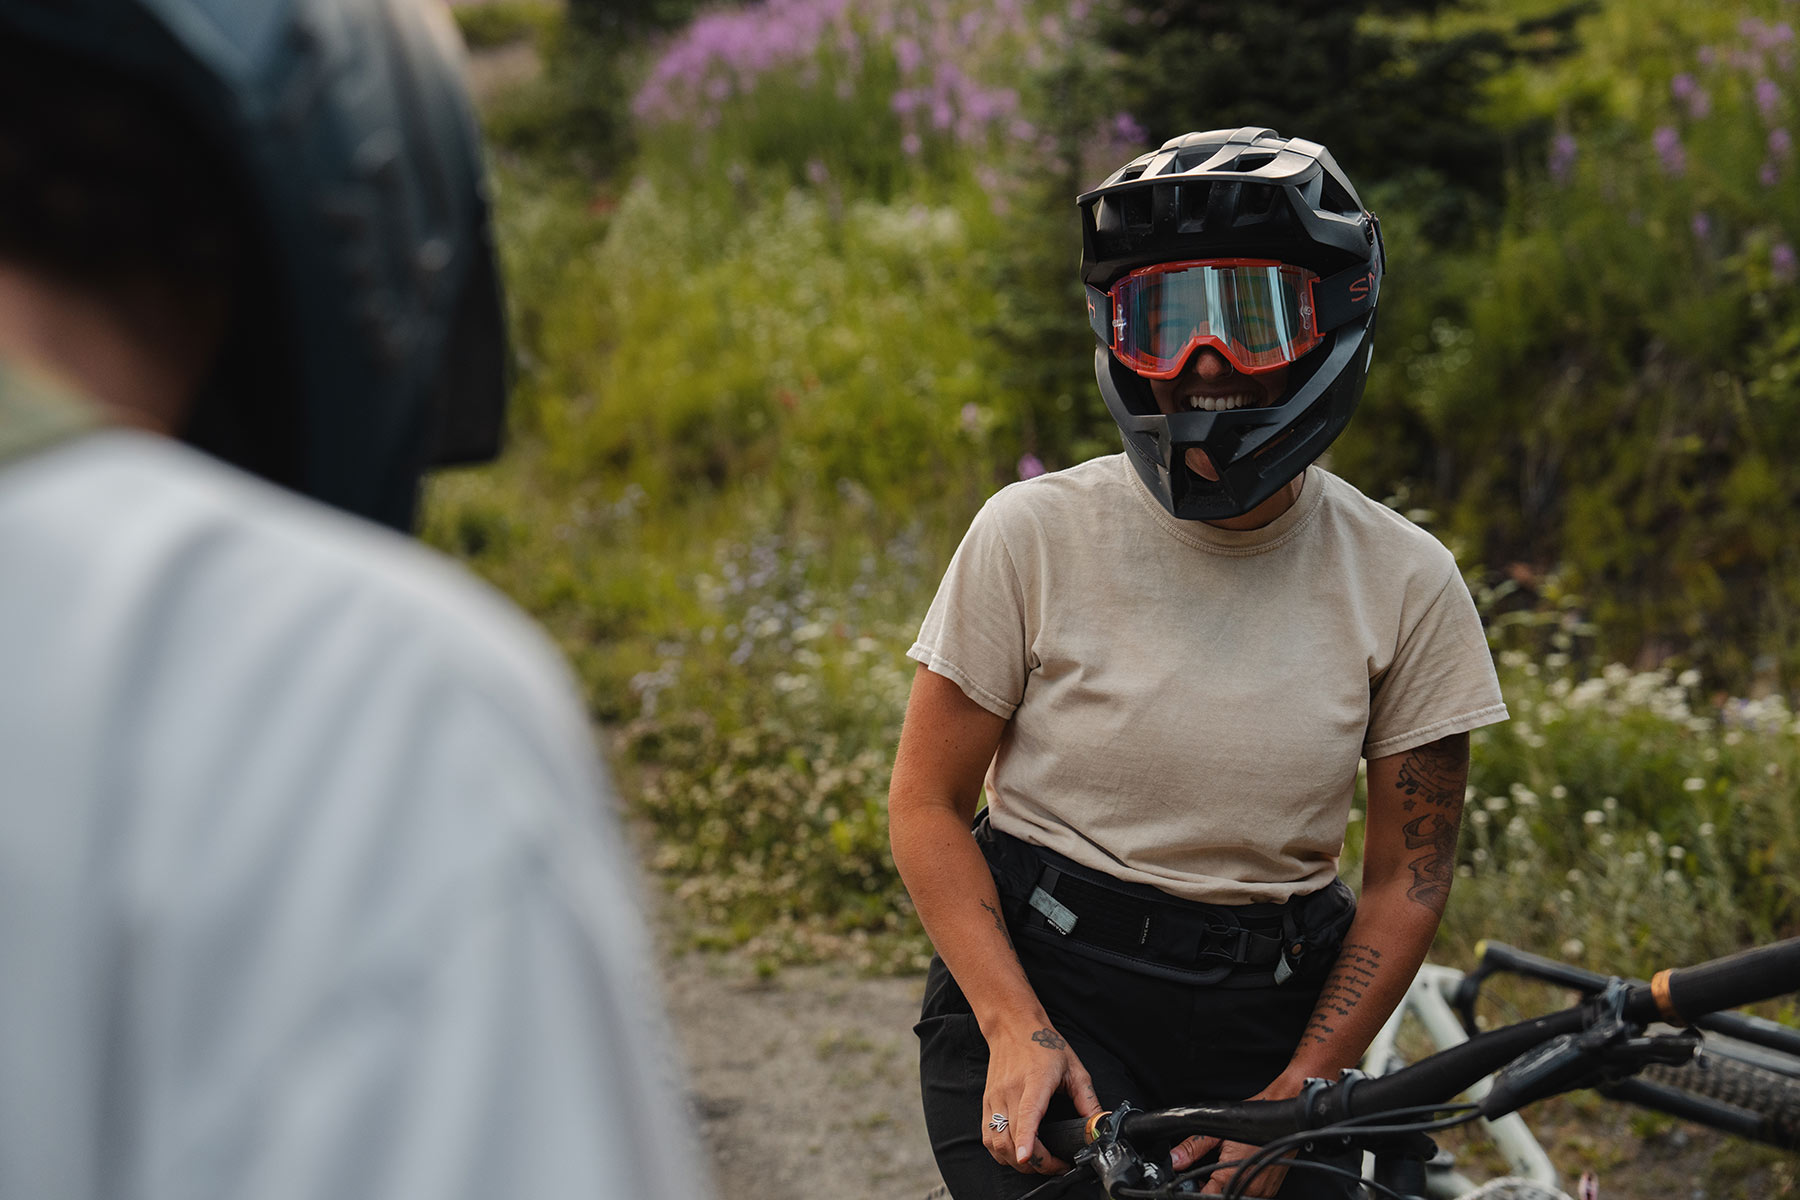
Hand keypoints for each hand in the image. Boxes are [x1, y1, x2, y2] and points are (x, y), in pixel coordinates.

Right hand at [981, 1021, 1101, 1174]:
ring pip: (998, 1143)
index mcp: (1034, 1081)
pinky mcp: (987, 1103)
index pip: (1027, 1114)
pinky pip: (989, 1138)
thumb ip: (1088, 1100)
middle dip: (1036, 1162)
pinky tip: (1017, 1153)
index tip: (1027, 1158)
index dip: (1027, 1139)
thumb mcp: (1074, 1068)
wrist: (1012, 1026)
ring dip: (1016, 1162)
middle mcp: (1010, 1091)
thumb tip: (1099, 1126)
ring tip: (1038, 1162)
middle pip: (1013, 1137)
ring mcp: (995, 1098)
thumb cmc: (1044, 1045)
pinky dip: (1001, 1153)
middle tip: (1056, 1165)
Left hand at [1169, 1073, 1304, 1197]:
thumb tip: (1176, 1159)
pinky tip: (1237, 1173)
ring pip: (1236, 1196)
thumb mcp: (1217, 1133)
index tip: (1193, 1183)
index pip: (1207, 1197)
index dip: (1197, 1190)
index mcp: (1230, 1175)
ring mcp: (1261, 1192)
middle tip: (1206, 1174)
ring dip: (1225, 1189)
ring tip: (1222, 1171)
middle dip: (1209, 1189)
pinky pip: (1250, 1194)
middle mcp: (1248, 1188)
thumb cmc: (1251, 1123)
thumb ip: (1193, 1148)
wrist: (1282, 1120)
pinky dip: (1240, 1187)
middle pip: (1221, 1197)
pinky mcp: (1270, 1191)